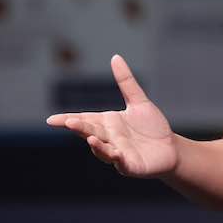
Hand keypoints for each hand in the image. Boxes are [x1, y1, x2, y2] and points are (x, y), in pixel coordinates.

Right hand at [46, 54, 176, 177]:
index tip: (50, 120)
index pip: (85, 120)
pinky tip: (115, 153)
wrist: (171, 148)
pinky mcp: (131, 166)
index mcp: (108, 123)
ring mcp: (118, 153)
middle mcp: (109, 139)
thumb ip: (126, 82)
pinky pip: (121, 163)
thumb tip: (115, 57)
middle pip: (91, 132)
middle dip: (80, 128)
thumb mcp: (138, 102)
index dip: (67, 120)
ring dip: (96, 145)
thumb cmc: (152, 127)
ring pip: (103, 150)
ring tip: (91, 137)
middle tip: (69, 122)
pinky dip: (117, 158)